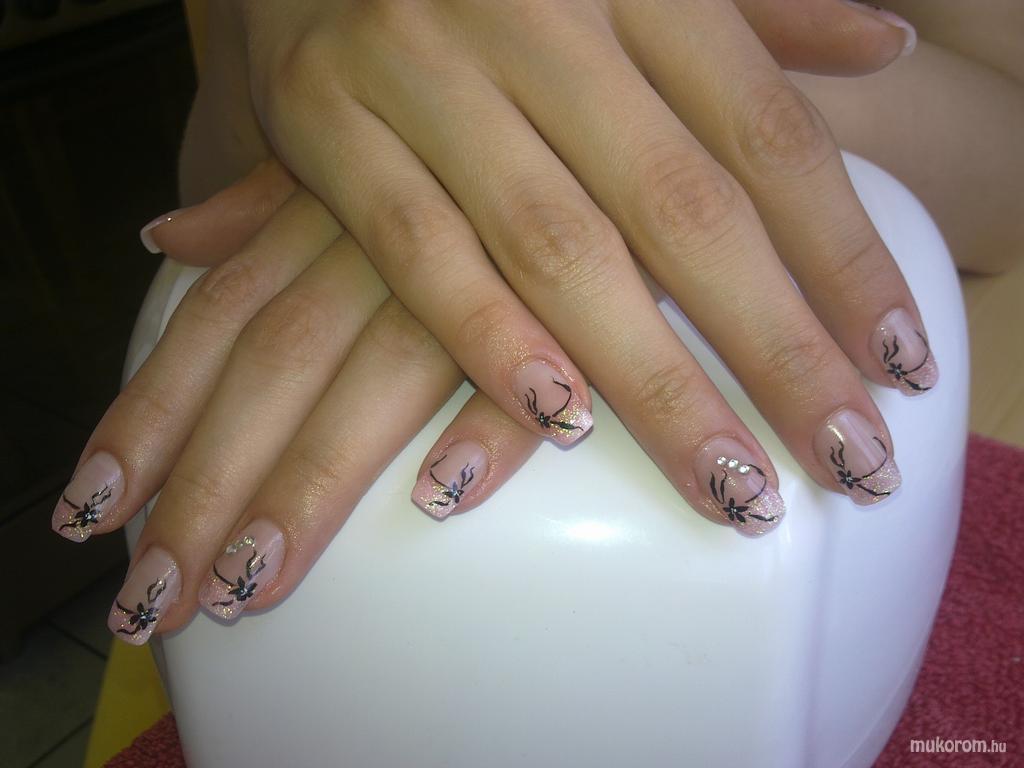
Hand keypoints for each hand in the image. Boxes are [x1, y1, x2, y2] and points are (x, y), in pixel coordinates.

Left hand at [55, 166, 543, 641]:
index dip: (152, 413)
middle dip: (208, 484)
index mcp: (328, 205)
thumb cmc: (454, 145)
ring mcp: (481, 264)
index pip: (219, 317)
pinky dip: (488, 424)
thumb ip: (259, 204)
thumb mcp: (349, 155)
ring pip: (379, 374)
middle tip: (156, 597)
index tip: (96, 506)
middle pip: (278, 363)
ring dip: (314, 480)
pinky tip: (443, 495)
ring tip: (252, 582)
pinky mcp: (572, 298)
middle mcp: (387, 237)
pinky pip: (531, 362)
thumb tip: (168, 236)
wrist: (580, 95)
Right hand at [198, 0, 929, 522]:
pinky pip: (416, 248)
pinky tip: (559, 424)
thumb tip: (885, 44)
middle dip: (774, 349)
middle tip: (849, 464)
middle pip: (681, 207)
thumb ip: (754, 13)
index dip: (841, 256)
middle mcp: (537, 14)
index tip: (893, 365)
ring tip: (731, 483)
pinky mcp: (323, 122)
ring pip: (557, 246)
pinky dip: (487, 339)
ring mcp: (422, 66)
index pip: (764, 131)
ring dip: (651, 380)